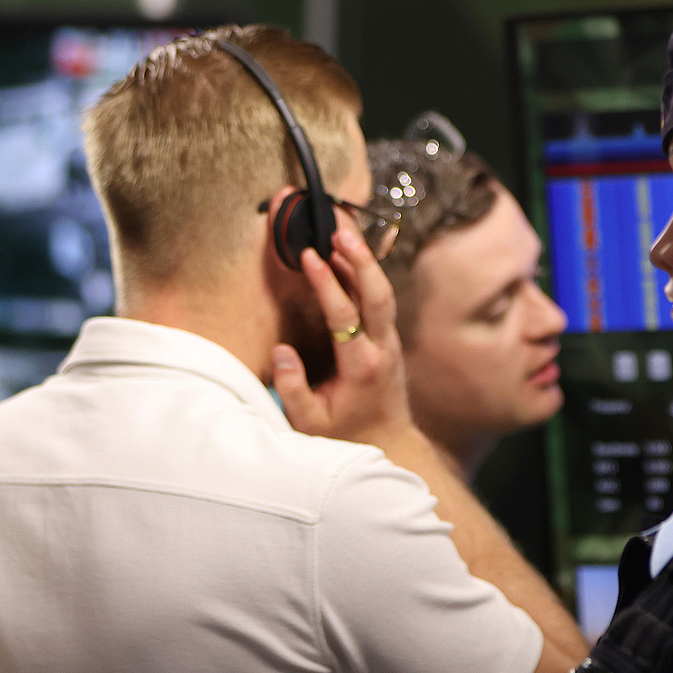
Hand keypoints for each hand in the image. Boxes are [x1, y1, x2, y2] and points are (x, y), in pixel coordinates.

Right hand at [273, 227, 413, 449]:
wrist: (389, 441)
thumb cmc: (343, 434)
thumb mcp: (309, 422)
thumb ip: (292, 388)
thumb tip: (281, 350)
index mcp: (361, 367)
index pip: (345, 316)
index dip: (328, 284)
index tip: (310, 256)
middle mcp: (382, 348)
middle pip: (378, 295)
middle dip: (361, 260)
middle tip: (340, 230)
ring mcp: (390, 341)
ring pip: (383, 293)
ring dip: (365, 262)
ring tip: (343, 231)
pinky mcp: (389, 338)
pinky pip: (379, 300)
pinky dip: (366, 275)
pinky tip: (350, 256)